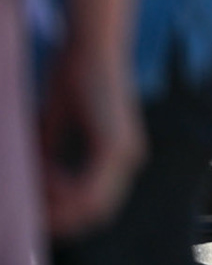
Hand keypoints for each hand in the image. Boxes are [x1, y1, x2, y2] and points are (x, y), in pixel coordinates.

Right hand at [39, 45, 144, 237]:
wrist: (90, 45)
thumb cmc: (72, 77)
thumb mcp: (55, 126)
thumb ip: (50, 156)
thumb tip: (30, 186)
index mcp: (118, 155)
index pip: (95, 204)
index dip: (63, 213)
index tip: (33, 208)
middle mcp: (129, 158)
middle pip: (95, 214)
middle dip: (60, 219)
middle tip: (29, 211)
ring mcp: (125, 154)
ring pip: (90, 207)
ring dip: (57, 206)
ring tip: (33, 189)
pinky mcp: (114, 146)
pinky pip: (86, 190)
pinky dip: (61, 191)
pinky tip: (44, 177)